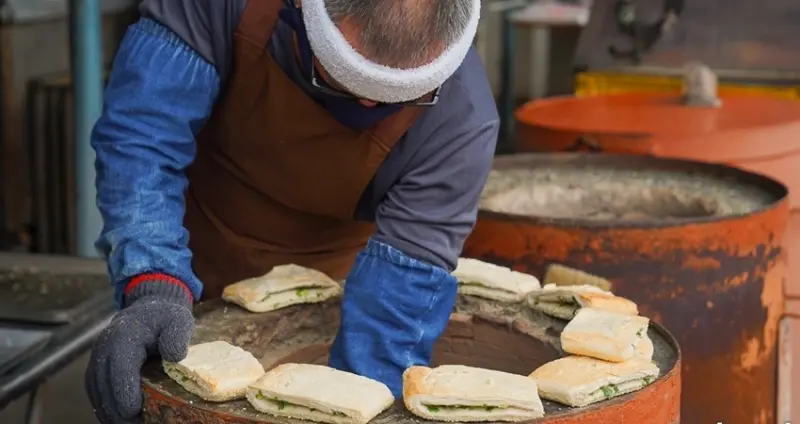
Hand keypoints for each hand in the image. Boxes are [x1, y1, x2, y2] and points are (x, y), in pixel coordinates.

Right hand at [85, 281, 193, 422]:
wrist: (149, 309)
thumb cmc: (165, 318)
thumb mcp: (179, 320)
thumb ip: (177, 335)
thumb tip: (174, 356)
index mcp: (124, 335)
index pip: (119, 367)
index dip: (124, 391)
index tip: (134, 411)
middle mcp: (104, 346)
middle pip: (103, 383)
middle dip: (116, 409)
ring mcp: (97, 356)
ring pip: (96, 389)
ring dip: (108, 411)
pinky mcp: (97, 365)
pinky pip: (95, 389)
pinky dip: (104, 405)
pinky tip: (117, 418)